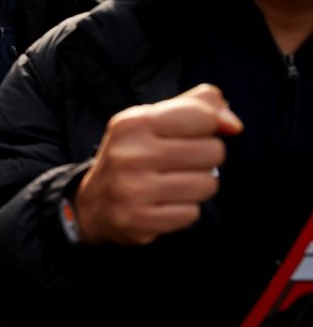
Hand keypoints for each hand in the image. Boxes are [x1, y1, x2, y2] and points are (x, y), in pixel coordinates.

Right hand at [74, 84, 242, 244]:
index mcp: (134, 123)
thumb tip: (234, 126)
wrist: (91, 204)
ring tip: (173, 185)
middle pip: (213, 152)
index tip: (190, 136)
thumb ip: (198, 107)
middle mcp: (131, 154)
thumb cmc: (133, 155)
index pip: (203, 117)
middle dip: (204, 160)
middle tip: (179, 165)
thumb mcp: (154, 119)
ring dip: (197, 186)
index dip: (207, 128)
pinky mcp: (138, 220)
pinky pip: (191, 213)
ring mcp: (133, 189)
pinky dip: (183, 210)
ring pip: (207, 184)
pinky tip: (163, 205)